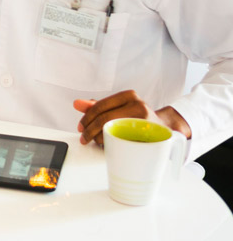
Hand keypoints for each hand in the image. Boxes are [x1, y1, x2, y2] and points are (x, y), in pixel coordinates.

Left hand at [73, 90, 191, 145]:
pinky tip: (109, 145)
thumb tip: (76, 103)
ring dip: (100, 139)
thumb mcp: (117, 108)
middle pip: (105, 118)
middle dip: (90, 130)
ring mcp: (146, 120)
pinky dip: (112, 144)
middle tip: (84, 138)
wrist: (164, 128)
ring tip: (96, 142)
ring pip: (113, 130)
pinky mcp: (150, 135)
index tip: (80, 128)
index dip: (86, 118)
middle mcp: (139, 105)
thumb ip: (97, 106)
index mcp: (129, 95)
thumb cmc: (136, 117)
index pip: (100, 106)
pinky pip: (125, 141)